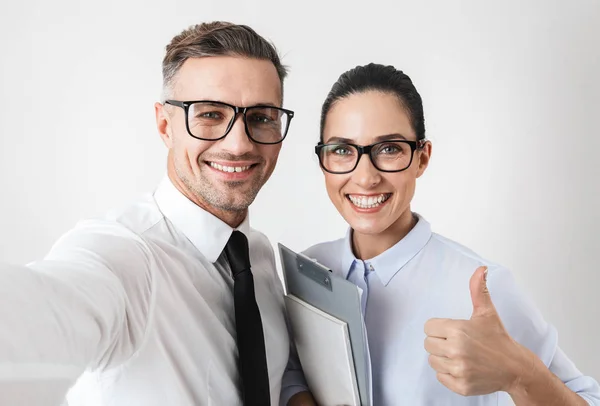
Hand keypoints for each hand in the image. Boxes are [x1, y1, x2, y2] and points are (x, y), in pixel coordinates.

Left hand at [423, 266, 530, 395]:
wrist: (515, 368)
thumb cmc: (499, 340)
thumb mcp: (487, 313)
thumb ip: (478, 290)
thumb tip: (480, 269)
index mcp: (458, 330)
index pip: (428, 327)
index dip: (439, 328)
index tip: (452, 331)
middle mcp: (456, 350)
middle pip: (428, 344)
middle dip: (440, 342)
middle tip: (457, 343)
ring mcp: (458, 369)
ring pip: (432, 361)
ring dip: (443, 358)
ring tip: (461, 355)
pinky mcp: (460, 385)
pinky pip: (440, 377)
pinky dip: (448, 374)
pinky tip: (462, 367)